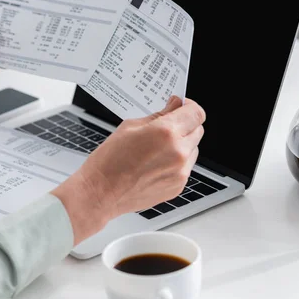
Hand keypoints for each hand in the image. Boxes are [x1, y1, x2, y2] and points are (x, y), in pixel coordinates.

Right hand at [52, 96, 205, 244]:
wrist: (100, 192)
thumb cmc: (109, 161)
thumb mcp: (130, 126)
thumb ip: (158, 115)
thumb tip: (174, 106)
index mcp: (166, 133)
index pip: (196, 113)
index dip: (189, 106)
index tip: (182, 106)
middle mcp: (178, 152)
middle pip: (198, 130)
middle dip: (185, 125)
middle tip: (167, 126)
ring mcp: (180, 172)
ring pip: (193, 149)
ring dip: (182, 144)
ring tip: (157, 149)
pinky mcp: (178, 186)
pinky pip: (186, 167)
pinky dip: (176, 162)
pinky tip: (155, 164)